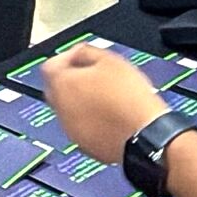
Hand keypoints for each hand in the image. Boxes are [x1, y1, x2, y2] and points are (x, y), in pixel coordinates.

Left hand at [40, 45, 170, 162]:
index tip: (82, 57)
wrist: (146, 135)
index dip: (67, 58)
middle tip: (95, 76)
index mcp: (62, 85)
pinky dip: (90, 120)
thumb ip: (87, 51)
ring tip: (107, 97)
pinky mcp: (84, 145)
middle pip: (56, 89)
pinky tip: (110, 115)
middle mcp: (60, 109)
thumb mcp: (111, 60)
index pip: (50, 66)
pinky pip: (81, 127)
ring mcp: (70, 130)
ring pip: (68, 109)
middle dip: (72, 80)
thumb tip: (78, 52)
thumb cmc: (130, 99)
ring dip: (81, 101)